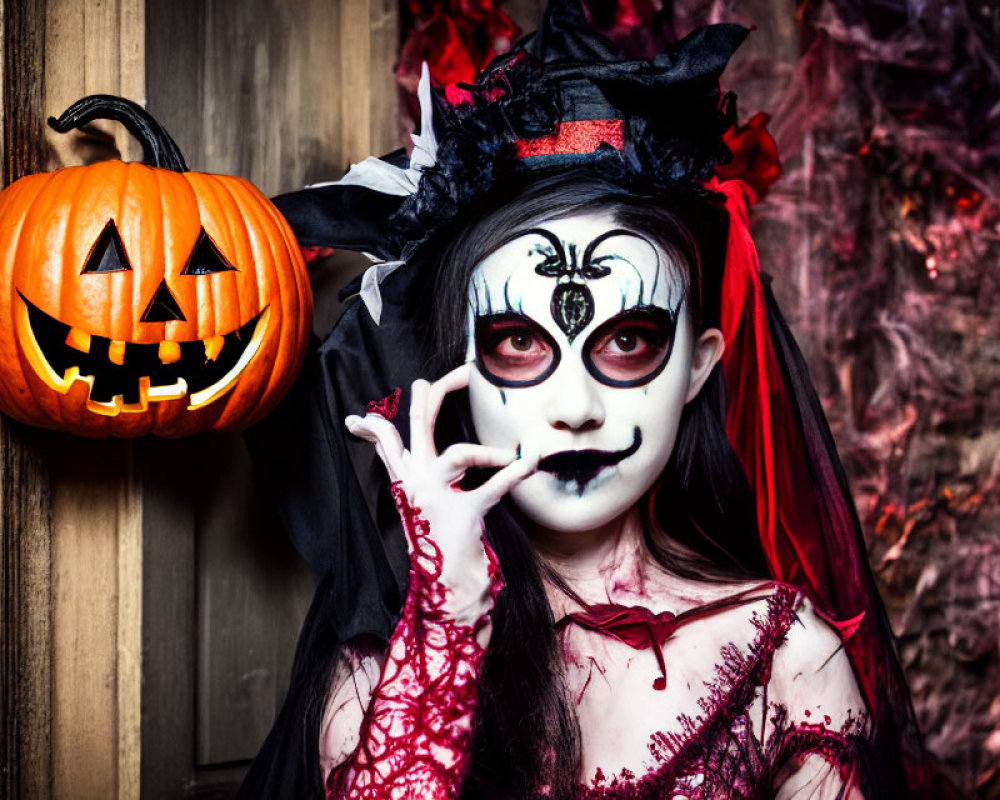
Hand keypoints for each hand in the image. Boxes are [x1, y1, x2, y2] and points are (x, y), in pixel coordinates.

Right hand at [345, 364, 536, 622]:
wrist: (443, 586)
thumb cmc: (438, 541)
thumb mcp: (420, 506)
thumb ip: (416, 477)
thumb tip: (417, 456)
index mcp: (406, 483)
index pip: (386, 444)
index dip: (375, 427)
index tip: (360, 419)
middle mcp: (417, 485)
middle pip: (416, 433)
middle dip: (426, 401)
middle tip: (433, 379)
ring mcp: (439, 498)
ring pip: (454, 454)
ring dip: (482, 450)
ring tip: (507, 449)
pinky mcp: (465, 514)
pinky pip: (493, 488)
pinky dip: (514, 474)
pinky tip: (529, 463)